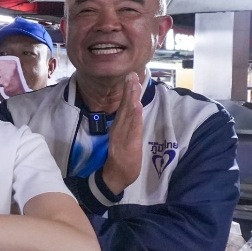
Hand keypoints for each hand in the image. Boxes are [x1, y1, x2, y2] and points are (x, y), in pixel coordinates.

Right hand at [100, 72, 144, 194]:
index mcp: (119, 127)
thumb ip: (126, 126)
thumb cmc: (121, 158)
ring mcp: (123, 136)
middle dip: (129, 90)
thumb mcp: (122, 138)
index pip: (124, 106)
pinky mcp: (128, 144)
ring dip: (131, 98)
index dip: (128, 92)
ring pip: (128, 114)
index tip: (132, 76)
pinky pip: (132, 128)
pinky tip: (136, 105)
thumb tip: (130, 111)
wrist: (115, 176)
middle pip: (125, 107)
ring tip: (134, 84)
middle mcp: (119, 128)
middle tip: (132, 74)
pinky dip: (134, 116)